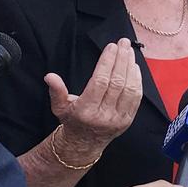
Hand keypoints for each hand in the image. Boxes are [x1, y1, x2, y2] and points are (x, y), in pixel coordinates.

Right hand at [44, 38, 142, 157]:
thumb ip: (56, 91)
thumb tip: (50, 76)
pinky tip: (134, 67)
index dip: (107, 62)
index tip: (111, 46)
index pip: (99, 82)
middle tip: (123, 43)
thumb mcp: (60, 107)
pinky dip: (137, 80)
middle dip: (121, 60)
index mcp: (85, 111)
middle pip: (116, 82)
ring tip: (129, 52)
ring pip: (129, 89)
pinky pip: (136, 97)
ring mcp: (118, 118)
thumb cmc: (72, 120)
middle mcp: (103, 115)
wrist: (84, 143)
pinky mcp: (128, 119)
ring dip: (130, 67)